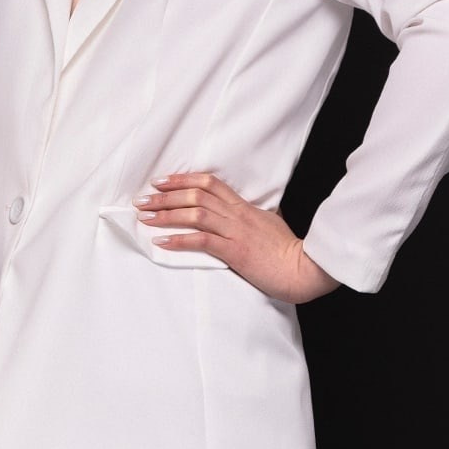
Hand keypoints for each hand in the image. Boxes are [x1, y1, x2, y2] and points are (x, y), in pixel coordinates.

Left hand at [136, 173, 338, 304]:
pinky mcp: (235, 251)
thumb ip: (254, 217)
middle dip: (166, 196)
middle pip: (196, 196)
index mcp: (244, 207)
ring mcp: (236, 232)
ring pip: (196, 214)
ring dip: (167, 215)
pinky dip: (180, 240)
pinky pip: (203, 241)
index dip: (183, 180)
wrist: (304, 268)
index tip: (162, 182)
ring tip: (147, 218)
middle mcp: (237, 215)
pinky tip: (162, 242)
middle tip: (144, 200)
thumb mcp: (270, 225)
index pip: (210, 184)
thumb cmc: (288, 251)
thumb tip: (249, 213)